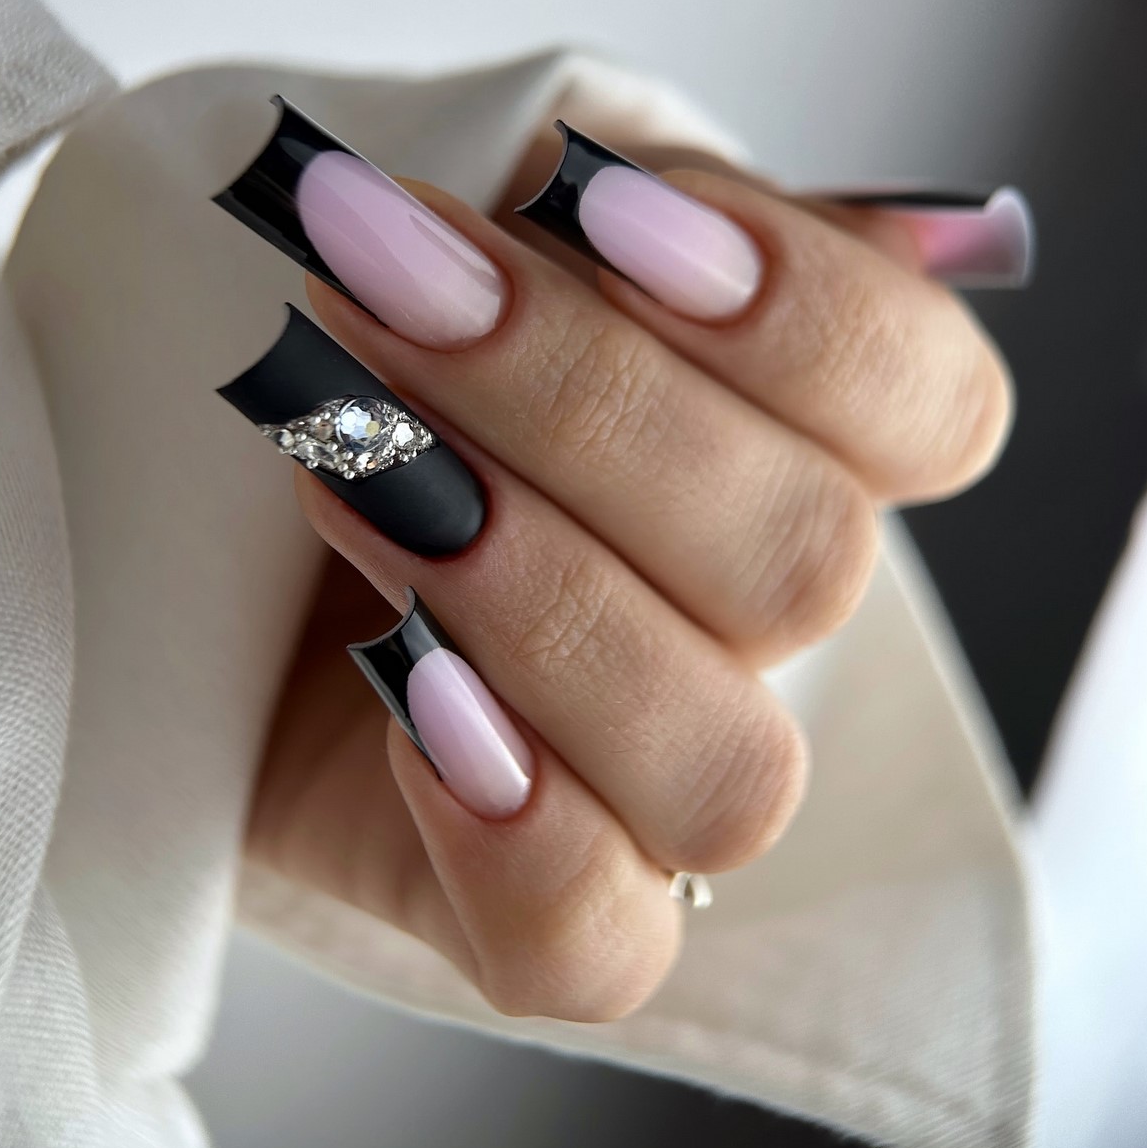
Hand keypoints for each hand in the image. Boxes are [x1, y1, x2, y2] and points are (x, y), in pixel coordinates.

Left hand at [241, 125, 1011, 1021]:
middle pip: (807, 566)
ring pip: (726, 771)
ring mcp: (656, 781)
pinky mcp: (534, 904)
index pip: (929, 404)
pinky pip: (592, 945)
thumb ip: (626, 209)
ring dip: (538, 601)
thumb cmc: (381, 348)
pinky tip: (403, 688)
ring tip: (344, 468)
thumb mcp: (495, 238)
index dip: (804, 312)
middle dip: (587, 409)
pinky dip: (511, 829)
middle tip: (396, 295)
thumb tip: (758, 202)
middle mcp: (755, 627)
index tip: (602, 203)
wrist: (217, 522)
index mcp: (796, 446)